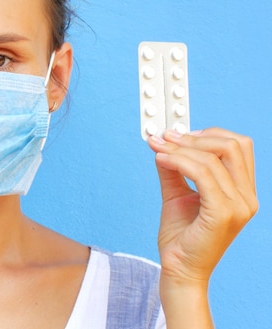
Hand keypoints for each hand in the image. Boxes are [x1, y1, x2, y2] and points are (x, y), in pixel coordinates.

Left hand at [148, 128, 256, 283]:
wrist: (178, 270)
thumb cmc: (181, 237)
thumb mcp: (176, 195)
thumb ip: (174, 170)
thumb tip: (163, 144)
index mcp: (242, 192)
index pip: (239, 147)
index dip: (209, 134)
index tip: (179, 134)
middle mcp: (246, 198)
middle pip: (233, 146)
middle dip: (195, 137)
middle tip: (165, 137)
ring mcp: (239, 206)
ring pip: (214, 158)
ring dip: (180, 148)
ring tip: (157, 147)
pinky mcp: (223, 213)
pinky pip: (203, 174)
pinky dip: (179, 161)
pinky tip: (160, 159)